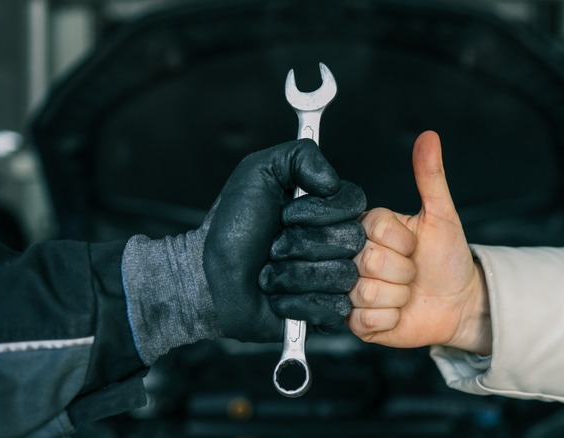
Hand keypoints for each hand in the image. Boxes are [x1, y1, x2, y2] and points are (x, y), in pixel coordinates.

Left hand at [122, 139, 365, 364]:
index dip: (319, 210)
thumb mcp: (258, 172)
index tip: (286, 213)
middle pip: (350, 240)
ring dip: (293, 274)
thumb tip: (333, 180)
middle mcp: (338, 244)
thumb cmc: (233, 227)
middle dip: (300, 243)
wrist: (208, 276)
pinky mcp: (325, 314)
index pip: (354, 203)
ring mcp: (335, 280)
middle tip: (273, 246)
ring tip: (270, 273)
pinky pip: (332, 308)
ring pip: (340, 275)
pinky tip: (276, 297)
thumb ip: (300, 155)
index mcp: (330, 210)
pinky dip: (295, 302)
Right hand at [347, 131, 490, 354]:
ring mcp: (350, 289)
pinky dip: (389, 319)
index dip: (401, 243)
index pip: (374, 230)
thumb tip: (429, 137)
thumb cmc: (447, 258)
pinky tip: (396, 312)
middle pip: (368, 262)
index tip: (413, 247)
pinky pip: (365, 319)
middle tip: (411, 271)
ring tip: (405, 291)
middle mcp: (353, 257)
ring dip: (397, 296)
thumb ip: (431, 176)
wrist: (457, 303)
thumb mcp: (442, 215)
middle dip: (402, 271)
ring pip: (366, 292)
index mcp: (368, 228)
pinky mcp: (354, 321)